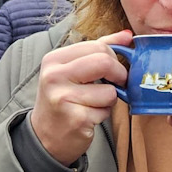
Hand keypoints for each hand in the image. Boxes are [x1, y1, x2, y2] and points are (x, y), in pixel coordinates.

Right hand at [29, 31, 130, 166]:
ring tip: (93, 104)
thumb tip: (127, 35)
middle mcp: (54, 76)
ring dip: (109, 100)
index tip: (113, 69)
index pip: (97, 46)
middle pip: (105, 62)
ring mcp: (63, 98)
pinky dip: (103, 115)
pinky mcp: (76, 119)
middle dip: (119, 75)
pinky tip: (88, 117)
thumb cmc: (63, 98)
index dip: (114, 57)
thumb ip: (99, 49)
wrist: (44, 136)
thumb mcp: (73, 69)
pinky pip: (106, 111)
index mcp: (54, 59)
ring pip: (110, 91)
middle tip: (116, 84)